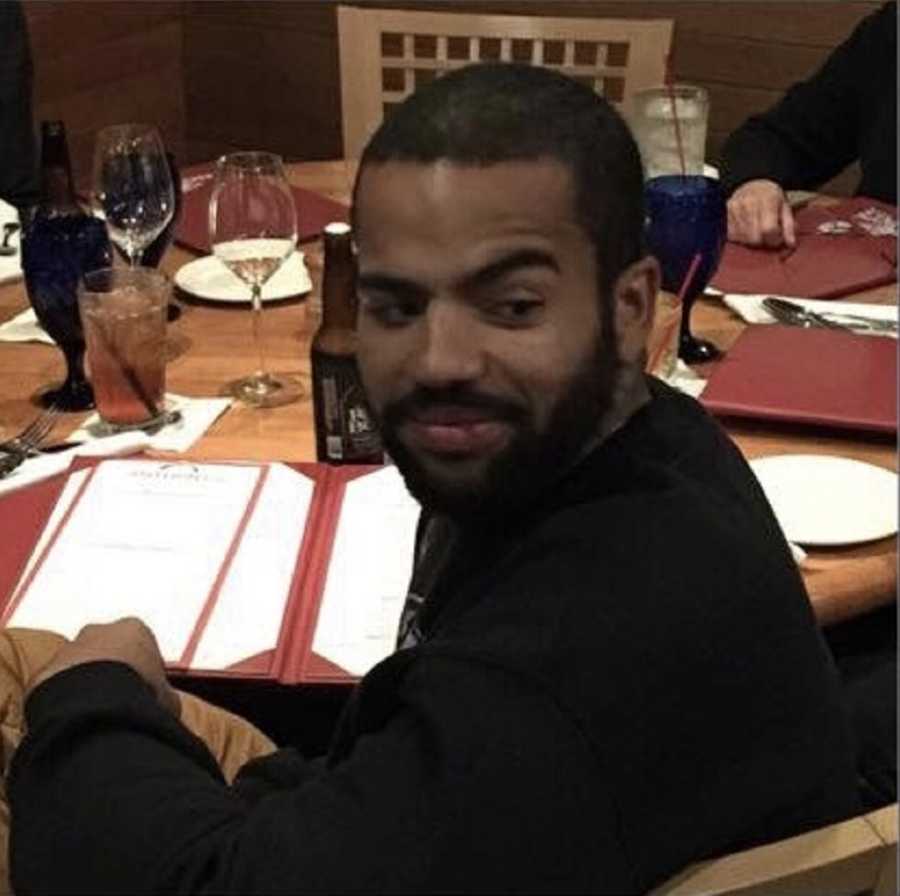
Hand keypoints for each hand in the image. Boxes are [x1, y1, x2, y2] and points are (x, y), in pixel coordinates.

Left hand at [28, 618, 179, 715]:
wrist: (95, 705)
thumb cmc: (137, 692)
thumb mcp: (167, 697)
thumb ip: (165, 695)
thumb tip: (165, 706)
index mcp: (134, 628)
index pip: (141, 644)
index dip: (144, 669)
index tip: (145, 690)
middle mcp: (99, 631)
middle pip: (107, 649)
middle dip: (111, 669)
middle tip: (120, 699)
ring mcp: (69, 649)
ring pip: (79, 666)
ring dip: (85, 684)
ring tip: (97, 713)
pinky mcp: (45, 671)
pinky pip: (56, 685)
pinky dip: (64, 699)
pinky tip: (77, 718)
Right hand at [727, 179, 795, 247]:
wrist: (749, 185)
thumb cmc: (770, 197)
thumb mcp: (784, 207)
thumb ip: (789, 226)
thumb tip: (791, 244)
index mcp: (767, 199)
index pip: (769, 229)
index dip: (775, 238)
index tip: (778, 236)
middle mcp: (748, 204)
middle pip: (755, 238)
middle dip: (764, 240)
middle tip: (768, 233)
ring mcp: (734, 211)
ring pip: (744, 240)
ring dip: (753, 240)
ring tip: (757, 229)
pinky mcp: (724, 217)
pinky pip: (734, 237)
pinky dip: (742, 237)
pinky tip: (747, 228)